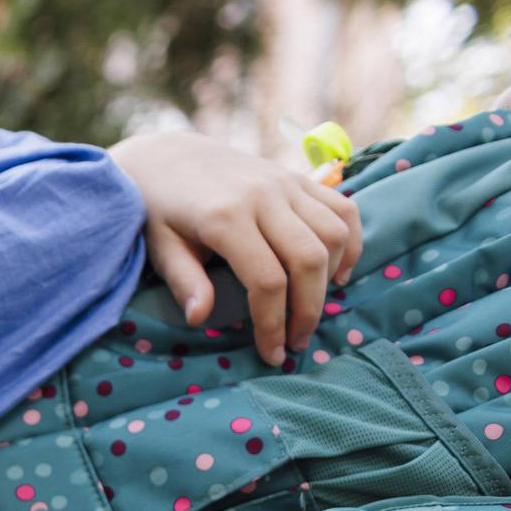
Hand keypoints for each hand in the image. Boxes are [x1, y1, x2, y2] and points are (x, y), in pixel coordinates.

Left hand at [110, 131, 362, 365]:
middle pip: (308, 260)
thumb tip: (200, 320)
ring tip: (312, 308)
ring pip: (333, 234)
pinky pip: (343, 208)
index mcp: (225, 217)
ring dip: (332, 278)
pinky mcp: (298, 178)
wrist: (168, 156)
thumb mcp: (160, 246)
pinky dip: (351, 242)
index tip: (272, 353)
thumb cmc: (158, 208)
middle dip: (308, 310)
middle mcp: (262, 197)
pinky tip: (338, 272)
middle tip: (296, 341)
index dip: (273, 323)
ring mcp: (285, 184)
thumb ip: (184, 281)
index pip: (266, 280)